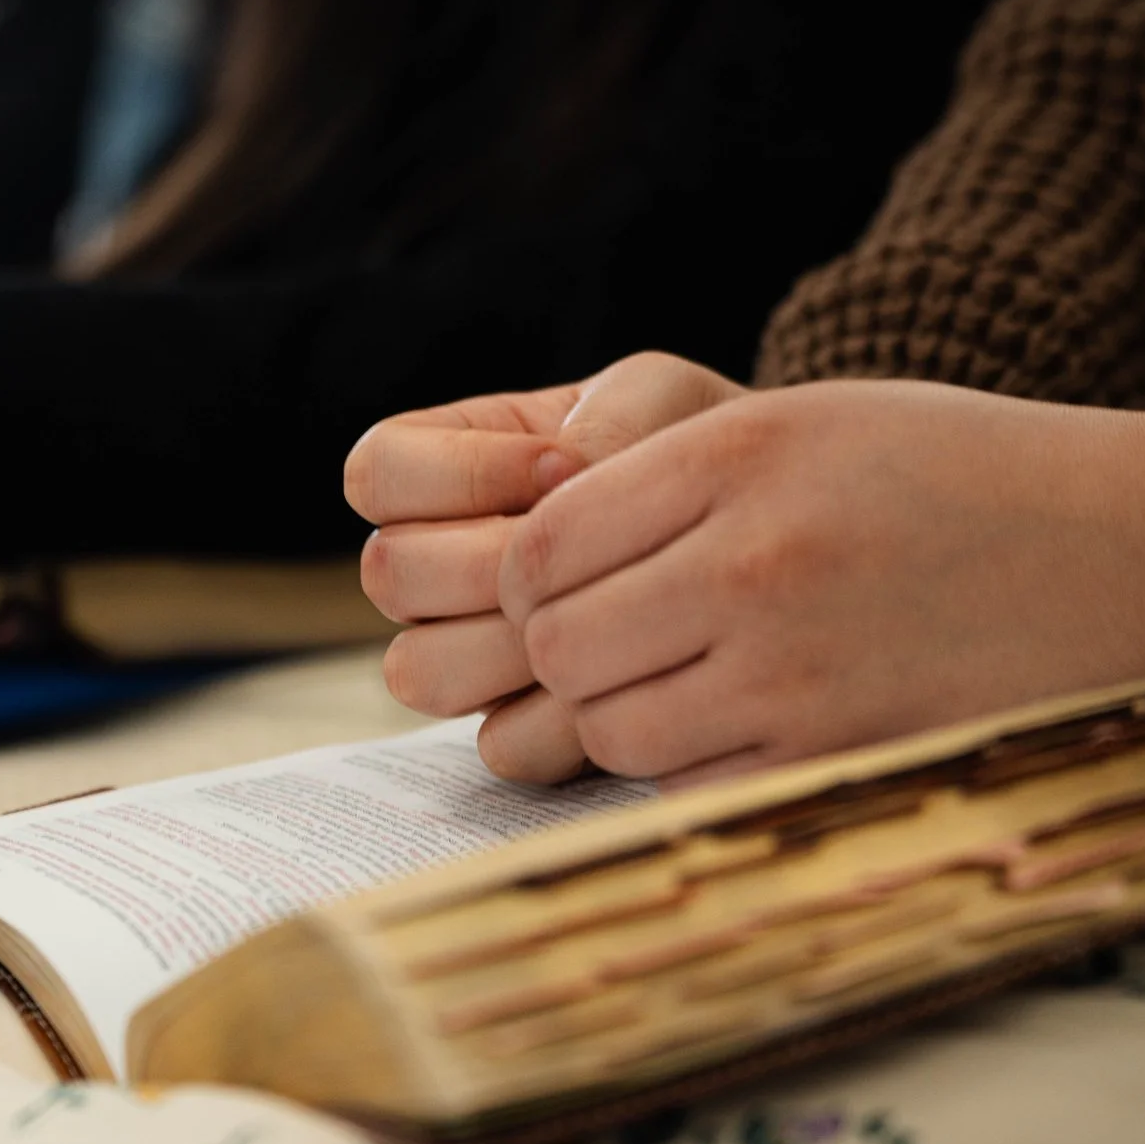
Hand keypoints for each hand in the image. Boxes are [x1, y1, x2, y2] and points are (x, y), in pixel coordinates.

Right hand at [347, 353, 745, 778]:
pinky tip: (633, 669)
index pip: (377, 472)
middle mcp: (434, 566)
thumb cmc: (694, 449)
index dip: (456, 476)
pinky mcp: (525, 729)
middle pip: (390, 575)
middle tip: (592, 554)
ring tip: (607, 610)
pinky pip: (501, 744)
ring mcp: (469, 653)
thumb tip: (559, 485)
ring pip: (421, 671)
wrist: (768, 531)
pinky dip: (566, 717)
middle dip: (492, 563)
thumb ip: (600, 421)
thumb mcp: (655, 398)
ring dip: (515, 644)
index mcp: (441, 469)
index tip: (562, 467)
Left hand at [495, 366, 1144, 786]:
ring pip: (611, 729)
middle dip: (561, 653)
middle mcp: (757, 562)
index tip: (557, 587)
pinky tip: (745, 723)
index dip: (526, 579)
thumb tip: (527, 533)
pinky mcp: (843, 756)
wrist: (1136, 548)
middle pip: (559, 646)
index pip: (542, 544)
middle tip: (608, 644)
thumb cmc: (959, 474)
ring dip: (620, 716)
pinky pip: (690, 786)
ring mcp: (800, 671)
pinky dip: (691, 765)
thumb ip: (665, 464)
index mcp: (739, 456)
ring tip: (676, 682)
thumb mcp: (808, 418)